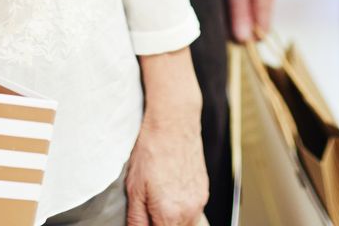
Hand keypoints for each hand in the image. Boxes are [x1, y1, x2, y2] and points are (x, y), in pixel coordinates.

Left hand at [125, 101, 206, 225]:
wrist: (174, 123)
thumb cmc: (152, 150)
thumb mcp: (134, 189)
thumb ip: (137, 219)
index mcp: (169, 214)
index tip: (144, 220)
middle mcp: (189, 211)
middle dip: (161, 225)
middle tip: (149, 211)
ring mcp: (199, 201)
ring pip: (187, 225)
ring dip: (172, 222)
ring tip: (158, 203)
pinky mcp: (203, 191)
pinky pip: (193, 212)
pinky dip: (182, 211)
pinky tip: (169, 194)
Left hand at [220, 0, 277, 41]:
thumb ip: (240, 9)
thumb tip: (244, 39)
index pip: (262, 30)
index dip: (245, 38)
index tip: (225, 38)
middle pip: (257, 18)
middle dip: (239, 24)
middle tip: (216, 20)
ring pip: (252, 3)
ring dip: (236, 8)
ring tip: (217, 3)